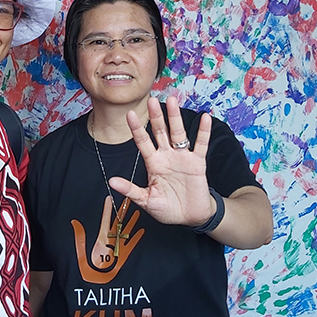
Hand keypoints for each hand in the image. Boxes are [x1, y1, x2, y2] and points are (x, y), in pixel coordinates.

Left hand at [70, 196, 144, 284]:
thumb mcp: (80, 252)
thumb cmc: (87, 270)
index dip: (107, 209)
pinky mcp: (125, 255)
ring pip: (126, 231)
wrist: (96, 284)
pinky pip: (132, 243)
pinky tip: (142, 229)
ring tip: (137, 210)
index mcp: (99, 238)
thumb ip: (79, 238)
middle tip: (128, 199)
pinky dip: (137, 236)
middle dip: (122, 211)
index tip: (109, 198)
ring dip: (131, 221)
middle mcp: (110, 241)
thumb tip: (73, 223)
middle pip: (117, 223)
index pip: (105, 220)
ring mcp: (118, 247)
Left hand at [107, 95, 215, 226]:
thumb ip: (131, 190)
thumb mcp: (147, 201)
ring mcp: (182, 157)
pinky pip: (201, 144)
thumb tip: (111, 181)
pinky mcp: (197, 163)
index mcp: (153, 163)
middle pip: (160, 132)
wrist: (190, 217)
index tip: (129, 114)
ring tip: (173, 100)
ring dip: (175, 117)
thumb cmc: (167, 208)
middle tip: (152, 100)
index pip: (142, 142)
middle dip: (156, 116)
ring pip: (178, 133)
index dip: (136, 129)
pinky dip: (203, 132)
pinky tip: (205, 118)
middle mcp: (166, 156)